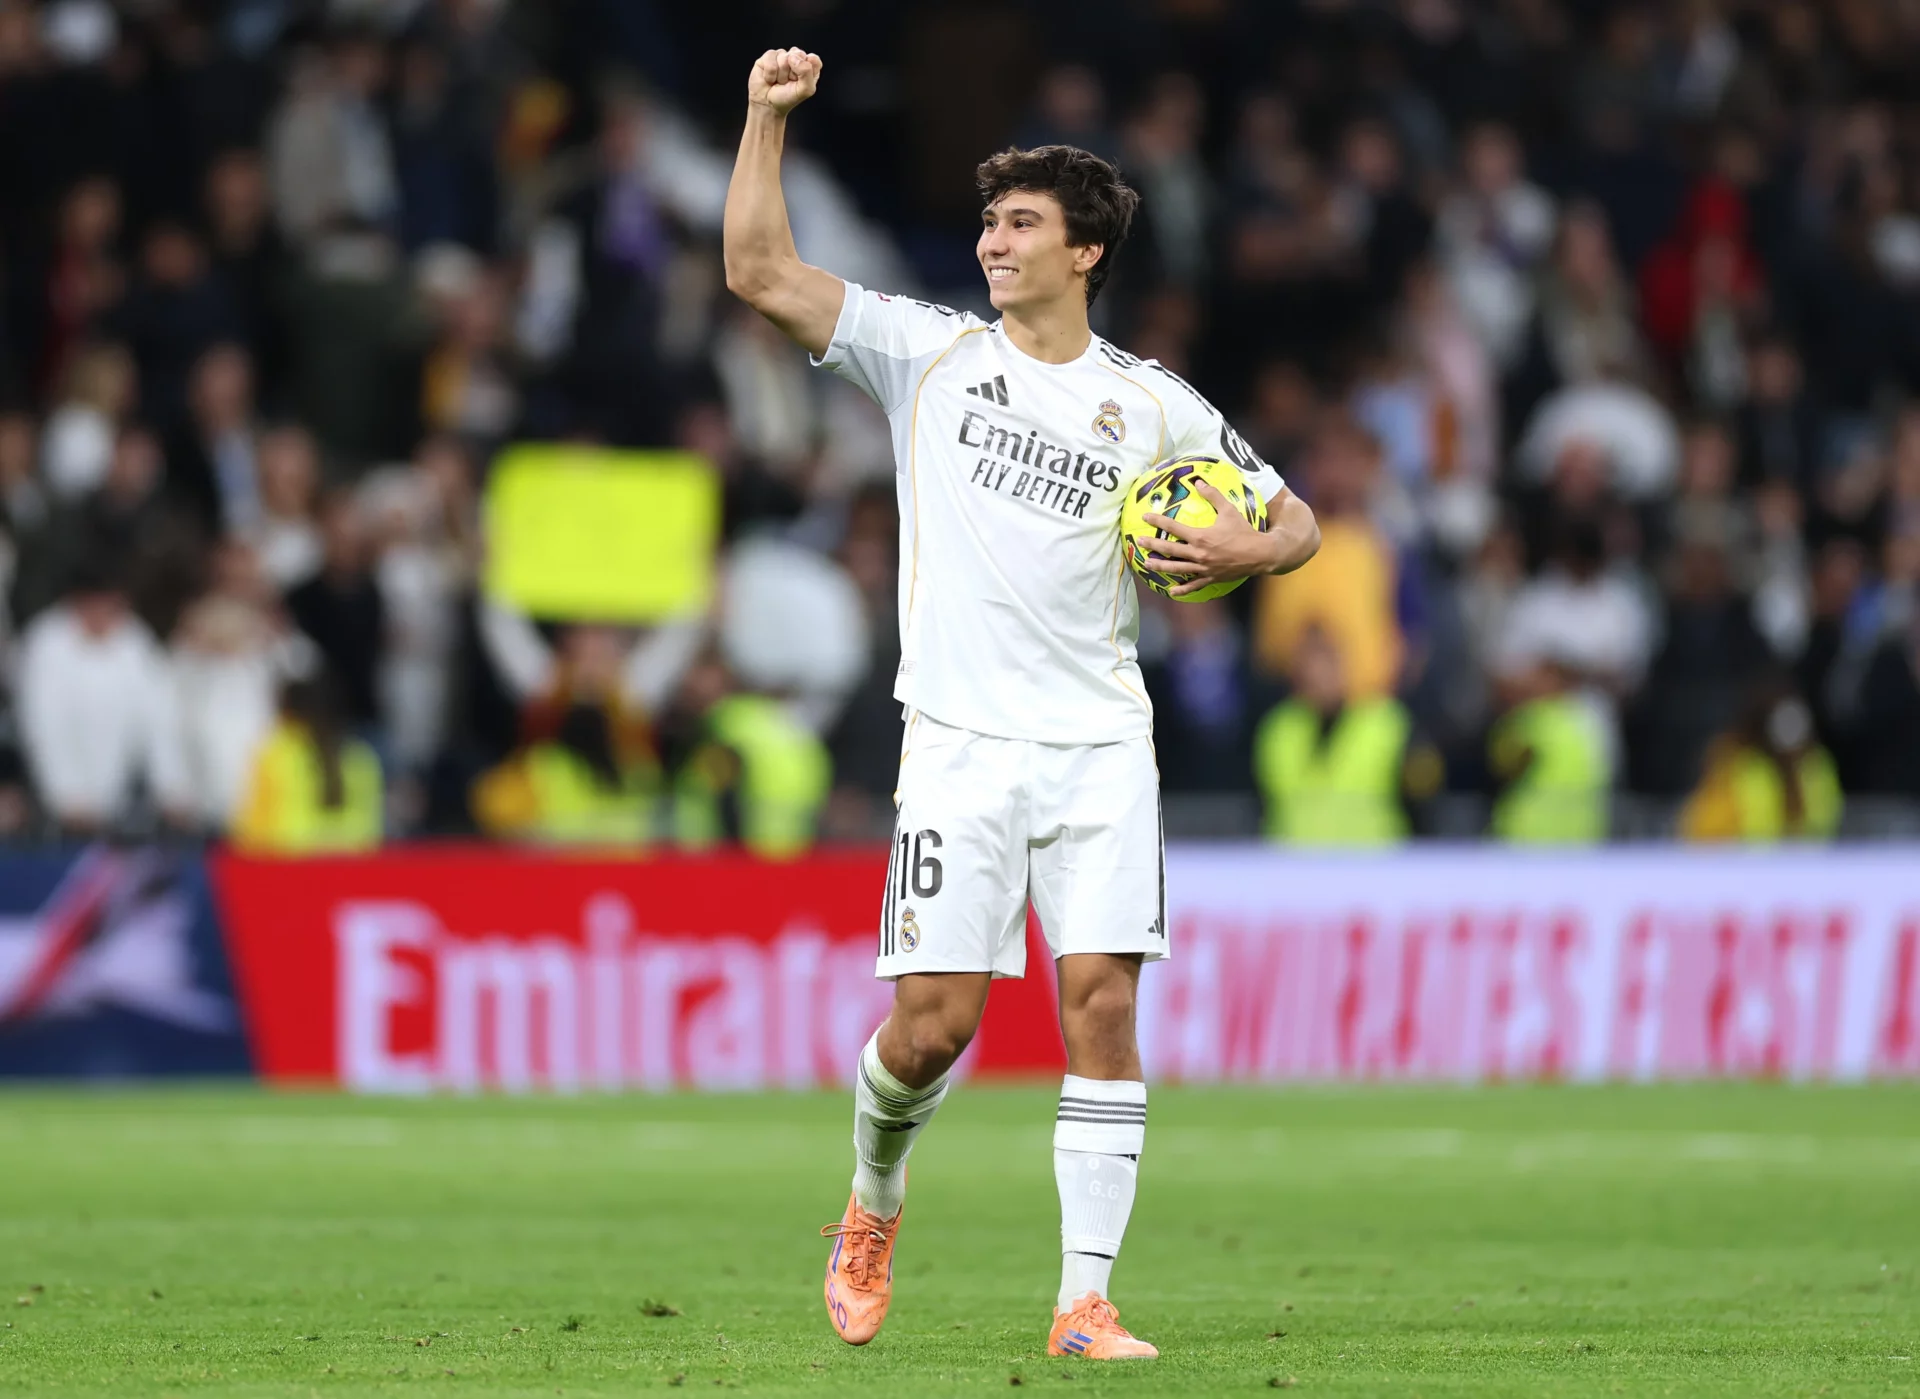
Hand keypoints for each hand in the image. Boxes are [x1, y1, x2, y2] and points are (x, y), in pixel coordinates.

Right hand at [748, 47, 821, 114]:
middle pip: (799, 55)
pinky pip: (770, 59)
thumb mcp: (805, 90)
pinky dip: (770, 73)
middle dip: (792, 73)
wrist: (767, 105)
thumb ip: (806, 72)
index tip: (800, 81)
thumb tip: (793, 57)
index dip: (806, 70)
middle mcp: (796, 59)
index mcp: (809, 67)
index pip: (813, 59)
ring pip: (784, 57)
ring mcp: (782, 56)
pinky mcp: (768, 56)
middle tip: (788, 82)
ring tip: (778, 81)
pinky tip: (770, 78)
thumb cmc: (786, 98)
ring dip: (780, 75)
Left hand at [1141, 477, 1277, 597]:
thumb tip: (1199, 482)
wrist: (1260, 554)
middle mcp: (1199, 554)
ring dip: (1160, 566)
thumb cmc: (1244, 531)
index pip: (1173, 528)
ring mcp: (1204, 568)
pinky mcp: (1211, 578)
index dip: (1158, 521)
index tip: (1145, 517)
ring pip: (1177, 568)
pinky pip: (1194, 585)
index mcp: (1200, 536)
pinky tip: (1172, 591)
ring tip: (1147, 564)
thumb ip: (1213, 495)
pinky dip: (1183, 589)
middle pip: (1170, 550)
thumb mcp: (1229, 510)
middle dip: (1153, 545)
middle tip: (1139, 542)